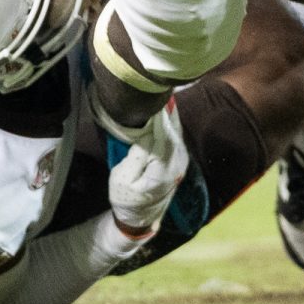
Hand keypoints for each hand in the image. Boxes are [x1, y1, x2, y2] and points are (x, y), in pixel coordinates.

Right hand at [109, 100, 188, 241]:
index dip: (157, 115)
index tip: (151, 96)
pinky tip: (165, 108)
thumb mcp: (122, 179)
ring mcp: (181, 160)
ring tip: (160, 92)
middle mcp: (178, 163)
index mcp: (163, 169)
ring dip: (169, 112)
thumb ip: (135, 156)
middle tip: (156, 85)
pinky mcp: (179, 158)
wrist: (139, 217)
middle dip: (165, 109)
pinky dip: (170, 121)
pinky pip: (175, 134)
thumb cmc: (126, 198)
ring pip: (176, 130)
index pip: (162, 134)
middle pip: (172, 129)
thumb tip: (145, 134)